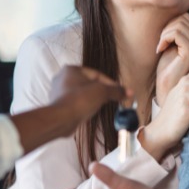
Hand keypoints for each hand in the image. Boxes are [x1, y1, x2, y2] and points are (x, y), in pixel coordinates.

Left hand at [12, 66, 129, 153]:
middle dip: (101, 91)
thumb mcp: (102, 92)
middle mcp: (62, 77)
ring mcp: (58, 92)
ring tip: (102, 106)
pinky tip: (90, 112)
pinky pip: (75, 102)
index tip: (119, 92)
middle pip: (89, 83)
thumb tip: (130, 92)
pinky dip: (84, 106)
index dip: (110, 84)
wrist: (61, 119)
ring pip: (82, 93)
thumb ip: (116, 91)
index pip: (96, 74)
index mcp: (71, 69)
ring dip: (92, 99)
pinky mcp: (58, 105)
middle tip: (112, 99)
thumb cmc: (80, 100)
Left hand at [155, 13, 188, 103]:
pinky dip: (164, 38)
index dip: (170, 24)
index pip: (185, 16)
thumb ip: (175, 30)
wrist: (165, 86)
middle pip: (182, 18)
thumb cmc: (166, 67)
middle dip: (167, 27)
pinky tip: (160, 49)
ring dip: (164, 34)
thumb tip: (179, 13)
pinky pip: (176, 33)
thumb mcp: (171, 44)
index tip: (163, 39)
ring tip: (161, 46)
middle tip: (161, 43)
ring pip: (179, 24)